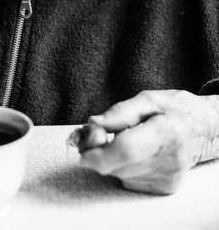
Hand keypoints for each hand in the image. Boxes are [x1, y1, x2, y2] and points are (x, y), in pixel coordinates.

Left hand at [78, 89, 218, 194]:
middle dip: (97, 150)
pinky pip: (128, 179)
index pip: (126, 151)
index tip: (82, 144)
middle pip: (117, 164)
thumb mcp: (148, 98)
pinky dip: (122, 166)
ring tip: (120, 137)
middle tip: (98, 131)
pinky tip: (134, 152)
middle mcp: (168, 161)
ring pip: (119, 174)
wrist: (205, 129)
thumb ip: (119, 112)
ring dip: (109, 158)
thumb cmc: (175, 109)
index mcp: (165, 132)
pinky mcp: (163, 188)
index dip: (98, 151)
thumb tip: (93, 125)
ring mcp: (167, 178)